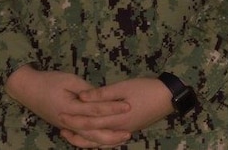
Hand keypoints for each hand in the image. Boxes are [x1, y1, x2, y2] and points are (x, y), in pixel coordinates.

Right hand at [5, 65, 131, 147]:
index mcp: (70, 108)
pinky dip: (93, 142)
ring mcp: (66, 127)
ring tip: (121, 140)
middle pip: (92, 133)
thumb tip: (102, 96)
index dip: (112, 108)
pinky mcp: (65, 127)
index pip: (95, 110)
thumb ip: (86, 90)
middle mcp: (68, 122)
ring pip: (87, 139)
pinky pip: (81, 139)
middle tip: (129, 133)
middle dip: (112, 134)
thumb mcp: (69, 79)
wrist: (27, 89)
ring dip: (104, 142)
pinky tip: (105, 142)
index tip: (128, 106)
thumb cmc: (49, 81)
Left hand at [58, 77, 174, 146]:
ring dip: (84, 139)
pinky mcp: (129, 129)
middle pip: (92, 135)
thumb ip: (102, 94)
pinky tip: (92, 136)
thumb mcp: (123, 87)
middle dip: (75, 131)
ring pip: (100, 141)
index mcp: (115, 119)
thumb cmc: (145, 89)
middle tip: (60, 126)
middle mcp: (118, 129)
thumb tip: (82, 97)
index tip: (60, 115)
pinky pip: (108, 140)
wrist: (167, 97)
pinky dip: (97, 140)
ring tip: (71, 134)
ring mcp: (124, 131)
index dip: (74, 120)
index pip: (89, 123)